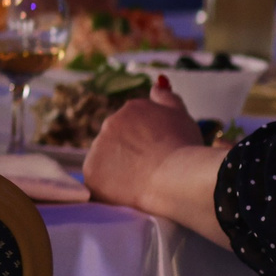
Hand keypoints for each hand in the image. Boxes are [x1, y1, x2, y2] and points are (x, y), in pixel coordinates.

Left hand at [83, 86, 203, 209]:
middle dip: (132, 154)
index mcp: (130, 109)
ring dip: (120, 170)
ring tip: (145, 180)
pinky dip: (112, 188)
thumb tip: (157, 84)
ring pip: (107, 161)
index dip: (149, 142)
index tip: (161, 152)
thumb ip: (167, 98)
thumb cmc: (184, 146)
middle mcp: (108, 124)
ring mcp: (97, 148)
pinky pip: (100, 181)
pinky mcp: (91, 174)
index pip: (134, 125)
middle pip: (118, 141)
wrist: (177, 177)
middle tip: (155, 167)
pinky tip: (131, 191)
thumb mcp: (181, 115)